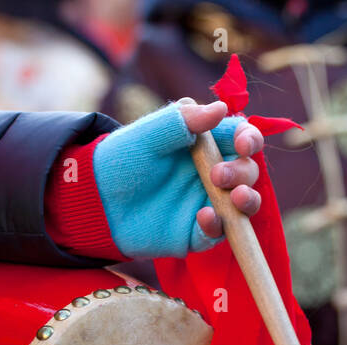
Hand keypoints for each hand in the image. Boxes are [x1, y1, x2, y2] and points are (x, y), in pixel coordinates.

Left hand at [89, 100, 265, 259]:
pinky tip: (204, 217)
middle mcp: (214, 174)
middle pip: (248, 172)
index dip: (249, 140)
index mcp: (208, 145)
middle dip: (243, 172)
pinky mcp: (197, 233)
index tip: (242, 144)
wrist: (98, 198)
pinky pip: (219, 234)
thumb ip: (183, 119)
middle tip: (217, 175)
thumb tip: (223, 109)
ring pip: (244, 205)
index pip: (243, 140)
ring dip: (248, 201)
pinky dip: (218, 226)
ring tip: (235, 197)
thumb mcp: (150, 132)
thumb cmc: (124, 158)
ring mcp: (208, 204)